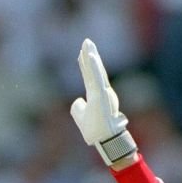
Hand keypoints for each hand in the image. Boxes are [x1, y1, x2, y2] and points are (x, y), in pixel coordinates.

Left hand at [70, 39, 131, 164]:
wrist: (104, 140)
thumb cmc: (95, 132)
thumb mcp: (81, 118)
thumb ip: (78, 108)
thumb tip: (77, 101)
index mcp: (96, 96)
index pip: (90, 77)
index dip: (85, 65)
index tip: (82, 54)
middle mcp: (101, 92)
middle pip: (94, 71)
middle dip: (89, 55)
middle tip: (86, 41)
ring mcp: (103, 93)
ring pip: (96, 72)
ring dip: (91, 57)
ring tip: (87, 43)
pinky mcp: (102, 96)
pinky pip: (97, 79)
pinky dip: (93, 68)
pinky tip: (89, 56)